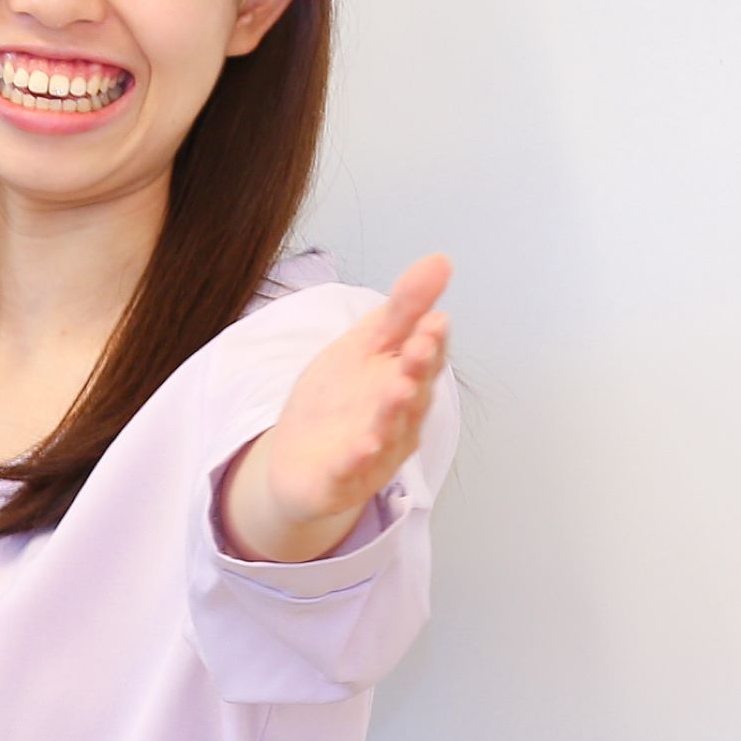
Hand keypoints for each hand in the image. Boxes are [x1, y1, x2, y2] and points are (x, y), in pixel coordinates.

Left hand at [222, 255, 451, 564]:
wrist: (299, 462)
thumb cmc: (342, 401)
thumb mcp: (366, 346)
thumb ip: (402, 309)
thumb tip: (440, 260)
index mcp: (405, 382)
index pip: (424, 358)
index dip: (430, 341)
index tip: (434, 319)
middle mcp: (399, 420)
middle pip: (412, 394)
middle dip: (417, 369)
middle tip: (420, 344)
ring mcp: (374, 454)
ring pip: (388, 432)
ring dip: (394, 411)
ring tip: (398, 388)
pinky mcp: (341, 479)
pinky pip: (351, 470)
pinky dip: (358, 459)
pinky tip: (362, 446)